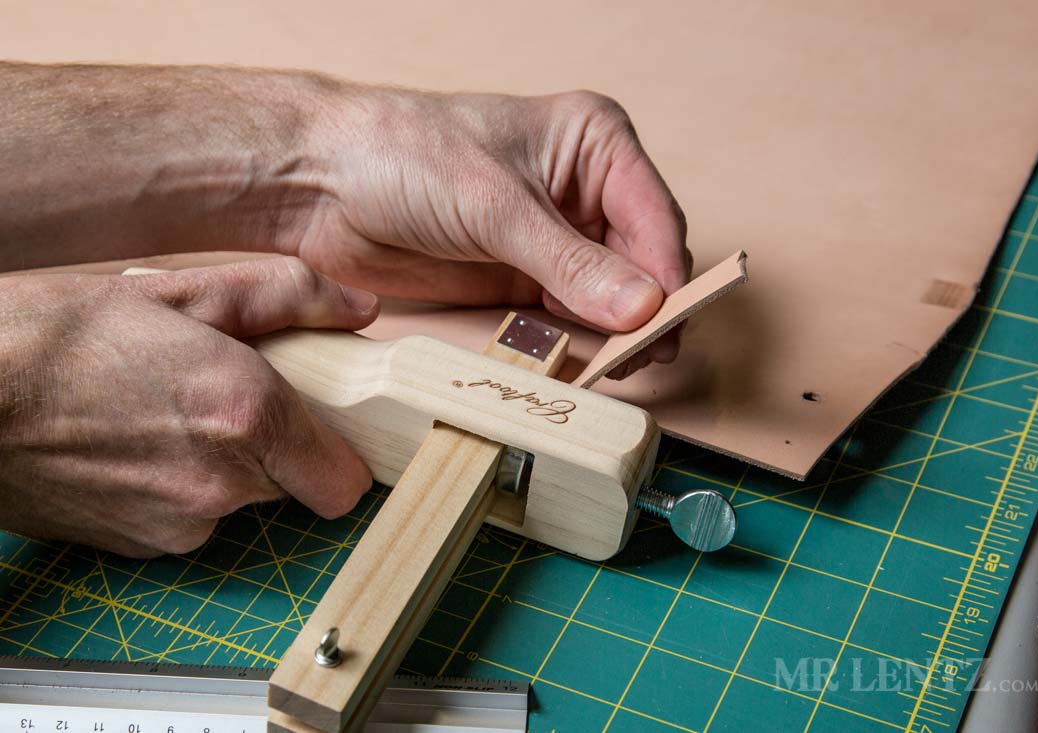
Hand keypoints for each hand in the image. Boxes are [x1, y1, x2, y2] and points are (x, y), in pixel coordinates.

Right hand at [0, 258, 377, 556]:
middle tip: (220, 395)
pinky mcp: (139, 547)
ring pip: (235, 501)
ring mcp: (177, 524)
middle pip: (291, 483)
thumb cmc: (54, 337)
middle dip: (273, 445)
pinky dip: (175, 488)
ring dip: (219, 465)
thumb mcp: (176, 291)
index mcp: (246, 414)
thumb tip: (360, 309)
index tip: (321, 425)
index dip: (338, 452)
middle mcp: (221, 483)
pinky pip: (187, 519)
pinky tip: (132, 444)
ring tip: (161, 412)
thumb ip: (283, 297)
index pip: (346, 481)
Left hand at [293, 88, 690, 374]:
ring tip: (617, 366)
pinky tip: (584, 363)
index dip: (666, 274)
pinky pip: (571, 318)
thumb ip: (570, 263)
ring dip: (617, 333)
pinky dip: (581, 343)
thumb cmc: (402, 154)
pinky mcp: (525, 279)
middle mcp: (584, 190)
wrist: (322, 186)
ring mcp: (556, 239)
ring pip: (613, 296)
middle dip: (645, 310)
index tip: (663, 323)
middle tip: (643, 357)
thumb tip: (641, 307)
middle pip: (643, 261)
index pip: (654, 216)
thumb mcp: (495, 206)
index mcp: (593, 143)